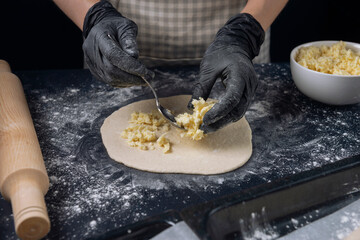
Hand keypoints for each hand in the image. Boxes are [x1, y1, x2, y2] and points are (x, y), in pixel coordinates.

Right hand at [82, 1, 152, 87]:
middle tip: (149, 78)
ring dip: (129, 81)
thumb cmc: (116, 26)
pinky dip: (124, 82)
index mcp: (99, 37)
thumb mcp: (126, 26)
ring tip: (143, 78)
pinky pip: (110, 81)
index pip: (113, 55)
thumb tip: (134, 56)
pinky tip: (133, 78)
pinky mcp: (95, 72)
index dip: (129, 65)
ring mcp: (92, 64)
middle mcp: (92, 52)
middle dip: (132, 77)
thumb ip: (129, 40)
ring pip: (111, 79)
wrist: (102, 29)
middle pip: (111, 70)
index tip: (145, 72)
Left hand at [189, 13, 264, 132]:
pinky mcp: (248, 92)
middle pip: (237, 110)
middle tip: (204, 129)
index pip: (232, 99)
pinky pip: (239, 107)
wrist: (236, 42)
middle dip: (221, 122)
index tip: (204, 121)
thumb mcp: (208, 68)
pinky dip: (227, 114)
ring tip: (208, 126)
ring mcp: (251, 89)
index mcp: (240, 75)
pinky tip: (216, 118)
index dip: (218, 112)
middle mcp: (249, 84)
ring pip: (239, 111)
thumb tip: (191, 107)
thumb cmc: (221, 52)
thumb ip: (201, 88)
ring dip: (224, 121)